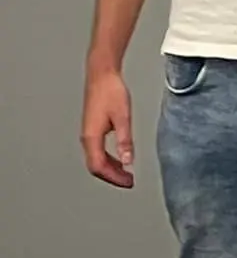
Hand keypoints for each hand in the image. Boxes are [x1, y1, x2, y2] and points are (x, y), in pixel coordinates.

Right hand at [81, 68, 134, 187]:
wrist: (102, 75)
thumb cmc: (111, 91)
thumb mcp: (123, 117)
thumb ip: (125, 140)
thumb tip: (128, 161)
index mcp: (92, 137)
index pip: (99, 167)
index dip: (114, 178)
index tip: (128, 182)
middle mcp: (87, 137)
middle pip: (95, 166)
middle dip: (112, 176)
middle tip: (129, 181)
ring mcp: (88, 133)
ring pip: (96, 159)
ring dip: (111, 169)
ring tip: (126, 173)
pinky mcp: (92, 128)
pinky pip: (98, 150)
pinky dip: (109, 159)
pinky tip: (120, 158)